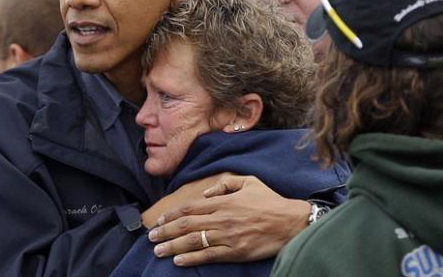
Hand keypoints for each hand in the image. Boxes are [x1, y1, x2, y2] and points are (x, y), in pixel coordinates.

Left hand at [148, 175, 310, 266]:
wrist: (290, 222)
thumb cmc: (270, 201)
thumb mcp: (248, 181)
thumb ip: (225, 183)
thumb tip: (206, 191)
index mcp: (223, 201)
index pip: (190, 208)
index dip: (172, 215)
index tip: (160, 220)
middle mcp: (221, 218)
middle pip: (186, 225)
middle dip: (166, 231)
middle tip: (152, 237)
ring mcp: (227, 236)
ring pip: (193, 241)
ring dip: (172, 246)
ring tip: (158, 250)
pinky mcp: (234, 251)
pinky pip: (208, 255)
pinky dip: (191, 258)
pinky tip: (179, 261)